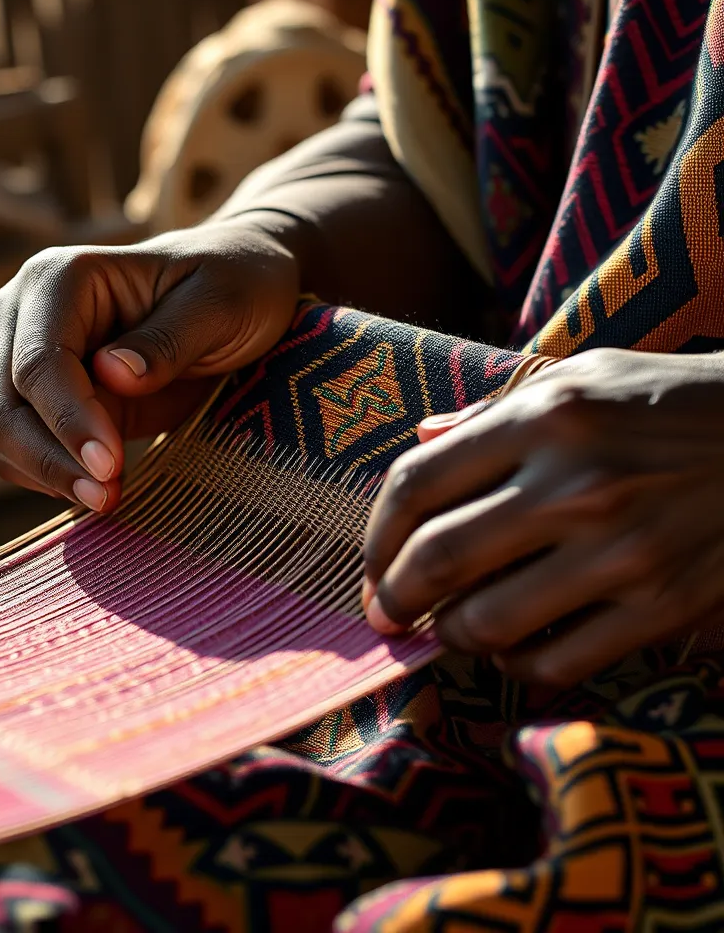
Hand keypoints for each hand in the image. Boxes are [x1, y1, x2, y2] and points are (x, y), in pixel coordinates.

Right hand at [0, 221, 298, 511]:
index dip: (69, 419)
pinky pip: (18, 450)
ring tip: (109, 498)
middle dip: (49, 458)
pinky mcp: (38, 398)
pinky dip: (48, 477)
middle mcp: (23, 313)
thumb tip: (112, 374)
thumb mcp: (221, 305)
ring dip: (46, 475)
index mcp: (60, 278)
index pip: (40, 361)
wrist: (235, 295)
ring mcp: (21, 356)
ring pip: (0, 432)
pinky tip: (98, 488)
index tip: (111, 465)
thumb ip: (169, 339)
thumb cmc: (234, 287)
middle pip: (2, 403)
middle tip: (108, 496)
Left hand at [361, 348, 723, 685]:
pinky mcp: (666, 606)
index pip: (417, 483)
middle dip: (394, 597)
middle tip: (386, 614)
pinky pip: (560, 661)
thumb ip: (491, 411)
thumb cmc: (670, 401)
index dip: (376, 535)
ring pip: (491, 622)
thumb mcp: (580, 377)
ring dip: (453, 635)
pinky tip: (515, 647)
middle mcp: (577, 484)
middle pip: (439, 559)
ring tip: (452, 627)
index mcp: (544, 417)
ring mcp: (624, 551)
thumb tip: (420, 437)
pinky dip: (520, 665)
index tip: (372, 563)